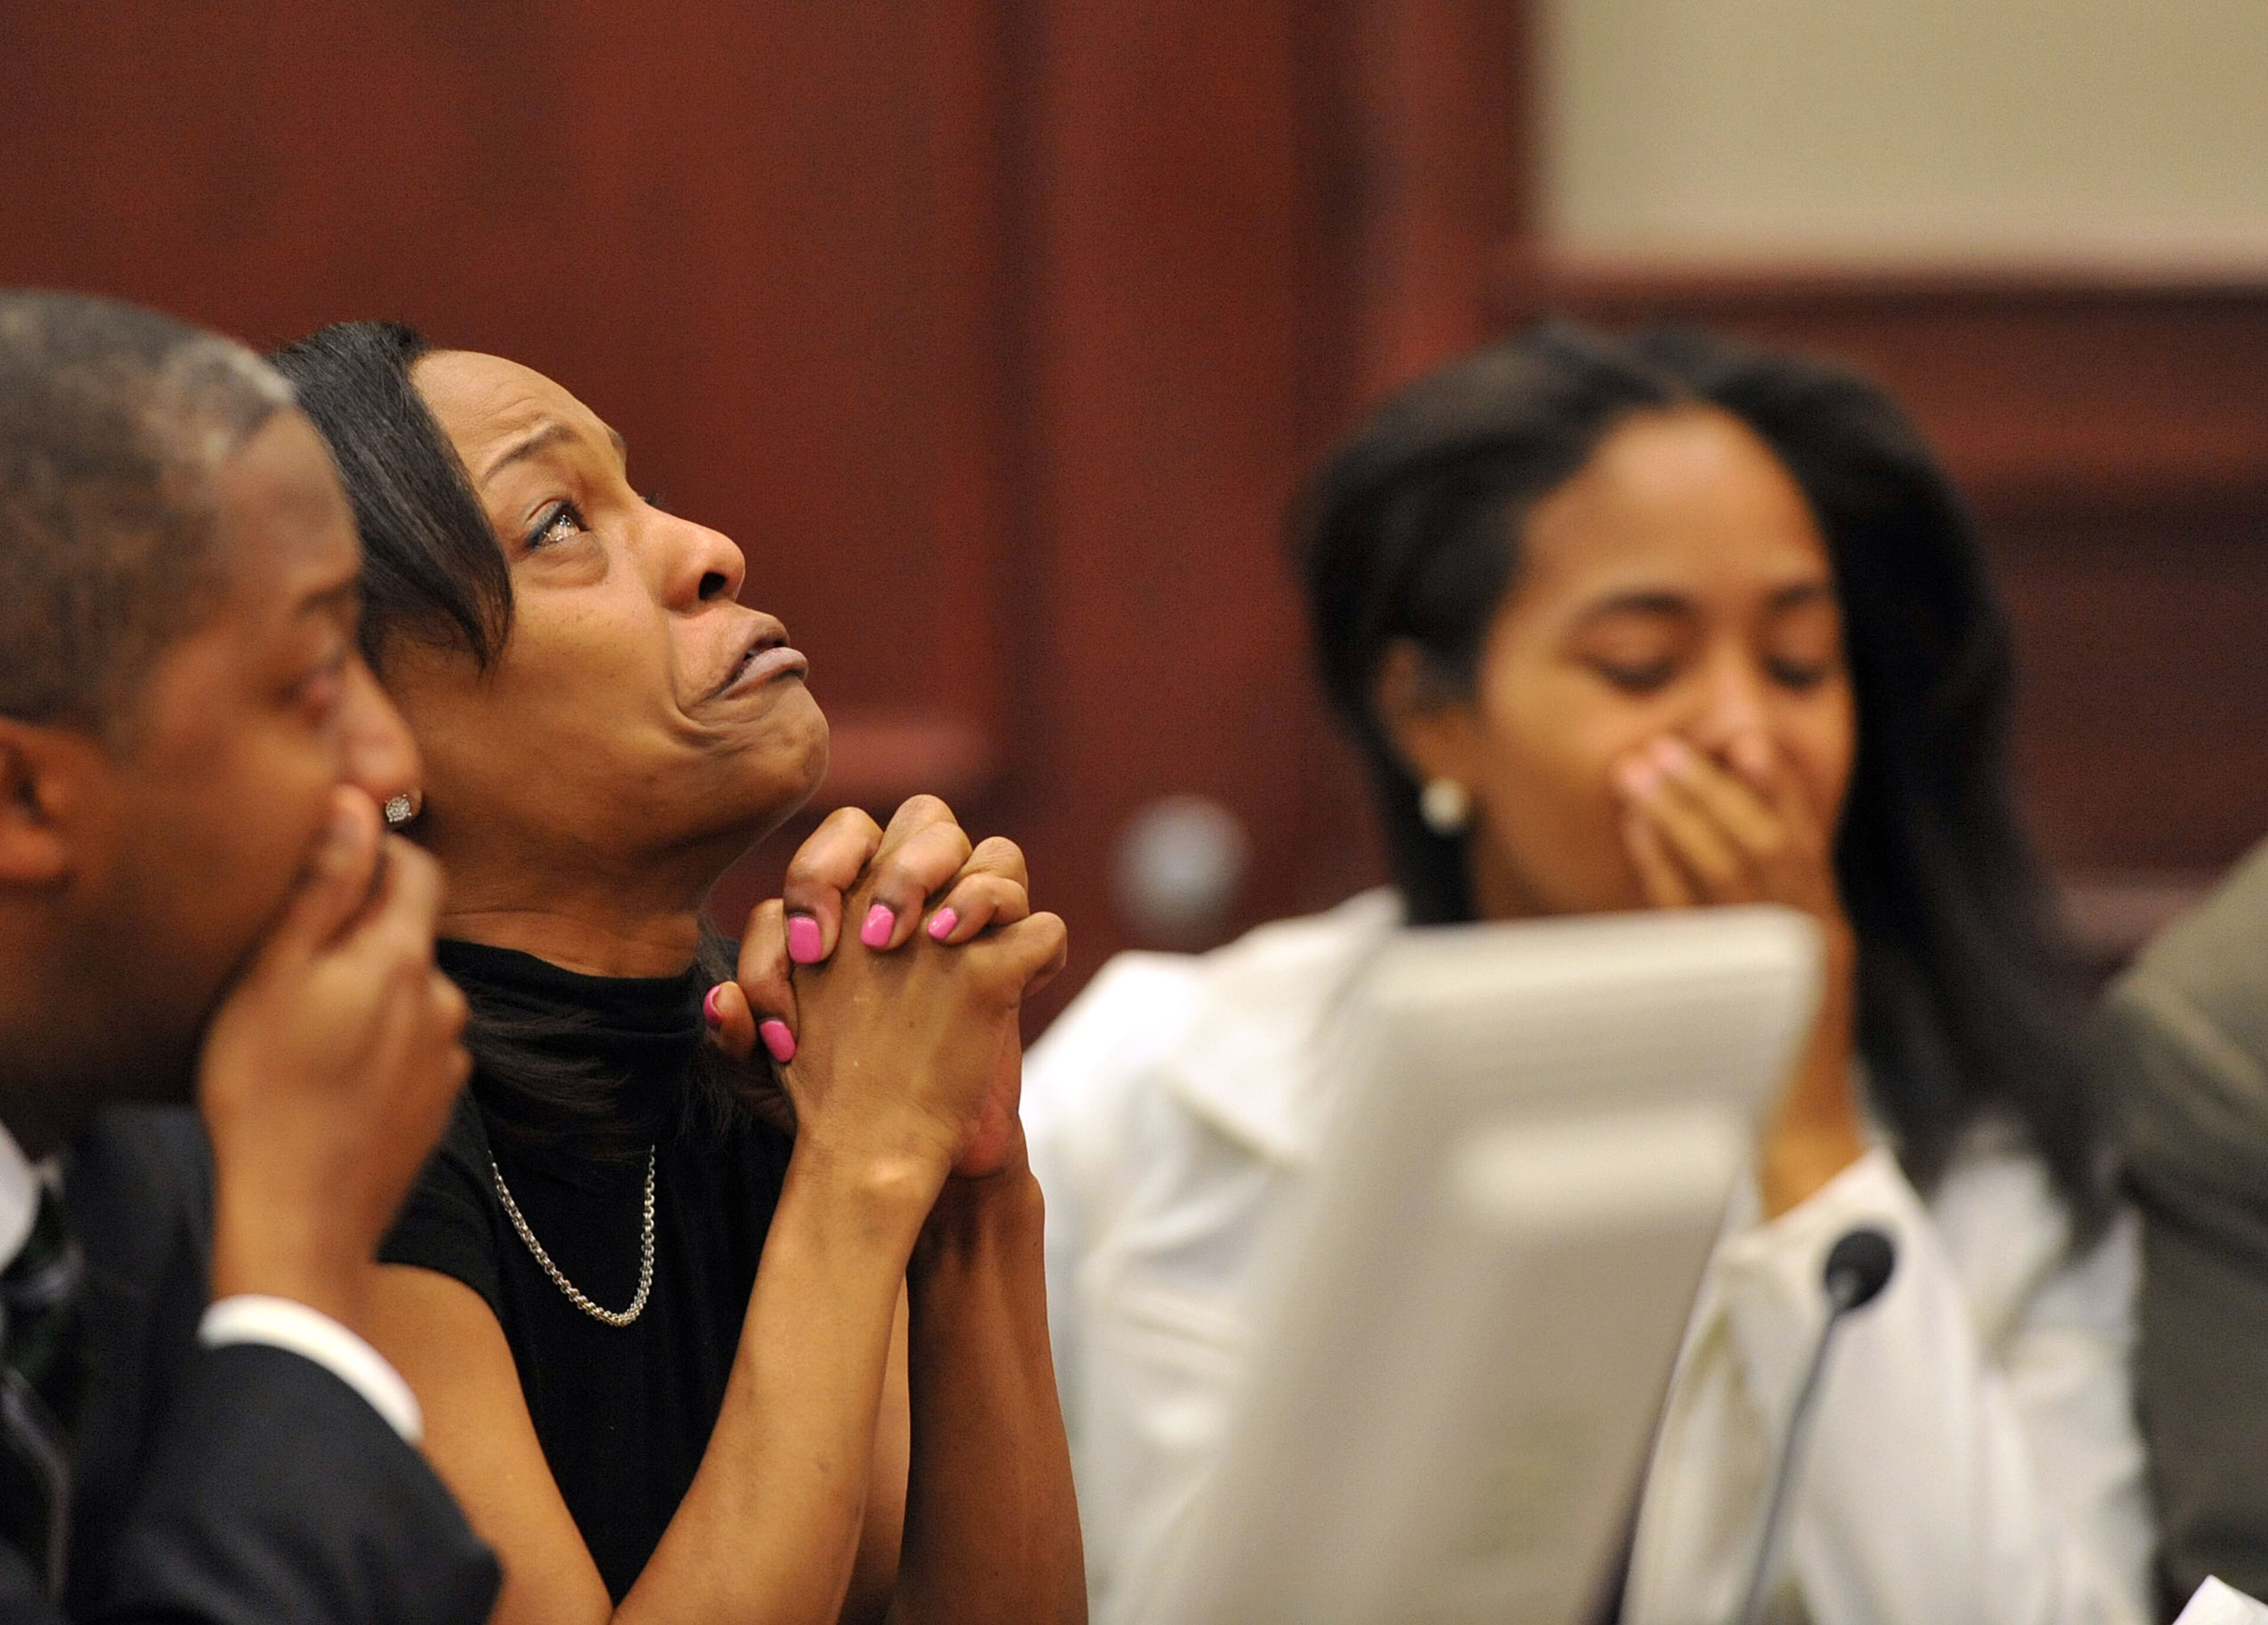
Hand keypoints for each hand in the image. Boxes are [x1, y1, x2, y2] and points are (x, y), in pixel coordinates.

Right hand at [198, 787, 469, 1330]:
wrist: (301, 1217)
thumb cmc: (266, 1091)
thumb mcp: (275, 974)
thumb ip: (323, 886)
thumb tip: (355, 803)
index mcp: (404, 958)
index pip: (417, 868)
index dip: (375, 852)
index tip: (325, 865)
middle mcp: (445, 999)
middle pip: (409, 934)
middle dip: (361, 932)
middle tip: (291, 960)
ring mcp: (447, 1056)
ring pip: (409, 995)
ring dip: (368, 993)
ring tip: (301, 1028)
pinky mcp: (439, 1103)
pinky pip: (410, 1049)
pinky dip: (377, 1046)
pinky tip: (328, 1077)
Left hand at [743, 798, 1064, 1187]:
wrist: (897, 1160)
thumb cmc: (828, 1102)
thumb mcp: (758, 1077)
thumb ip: (731, 1036)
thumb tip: (722, 1002)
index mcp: (853, 900)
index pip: (845, 837)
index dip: (822, 875)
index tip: (810, 953)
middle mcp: (918, 902)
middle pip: (929, 818)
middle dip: (902, 867)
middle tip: (876, 940)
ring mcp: (974, 934)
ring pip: (994, 852)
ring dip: (964, 886)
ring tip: (934, 941)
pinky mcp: (1017, 974)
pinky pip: (1040, 924)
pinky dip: (1018, 933)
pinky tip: (986, 969)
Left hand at [1614, 732, 1865, 1213]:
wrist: (1804, 1141)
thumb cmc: (1783, 1062)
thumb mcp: (1788, 978)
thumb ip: (1767, 923)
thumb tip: (1722, 864)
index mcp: (1826, 928)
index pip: (1805, 841)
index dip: (1776, 787)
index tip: (1742, 738)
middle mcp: (1810, 937)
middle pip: (1766, 843)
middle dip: (1715, 789)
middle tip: (1668, 745)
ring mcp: (1780, 963)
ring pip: (1733, 869)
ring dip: (1684, 812)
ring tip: (1642, 770)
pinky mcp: (1743, 990)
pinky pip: (1695, 916)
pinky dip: (1664, 867)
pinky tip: (1637, 833)